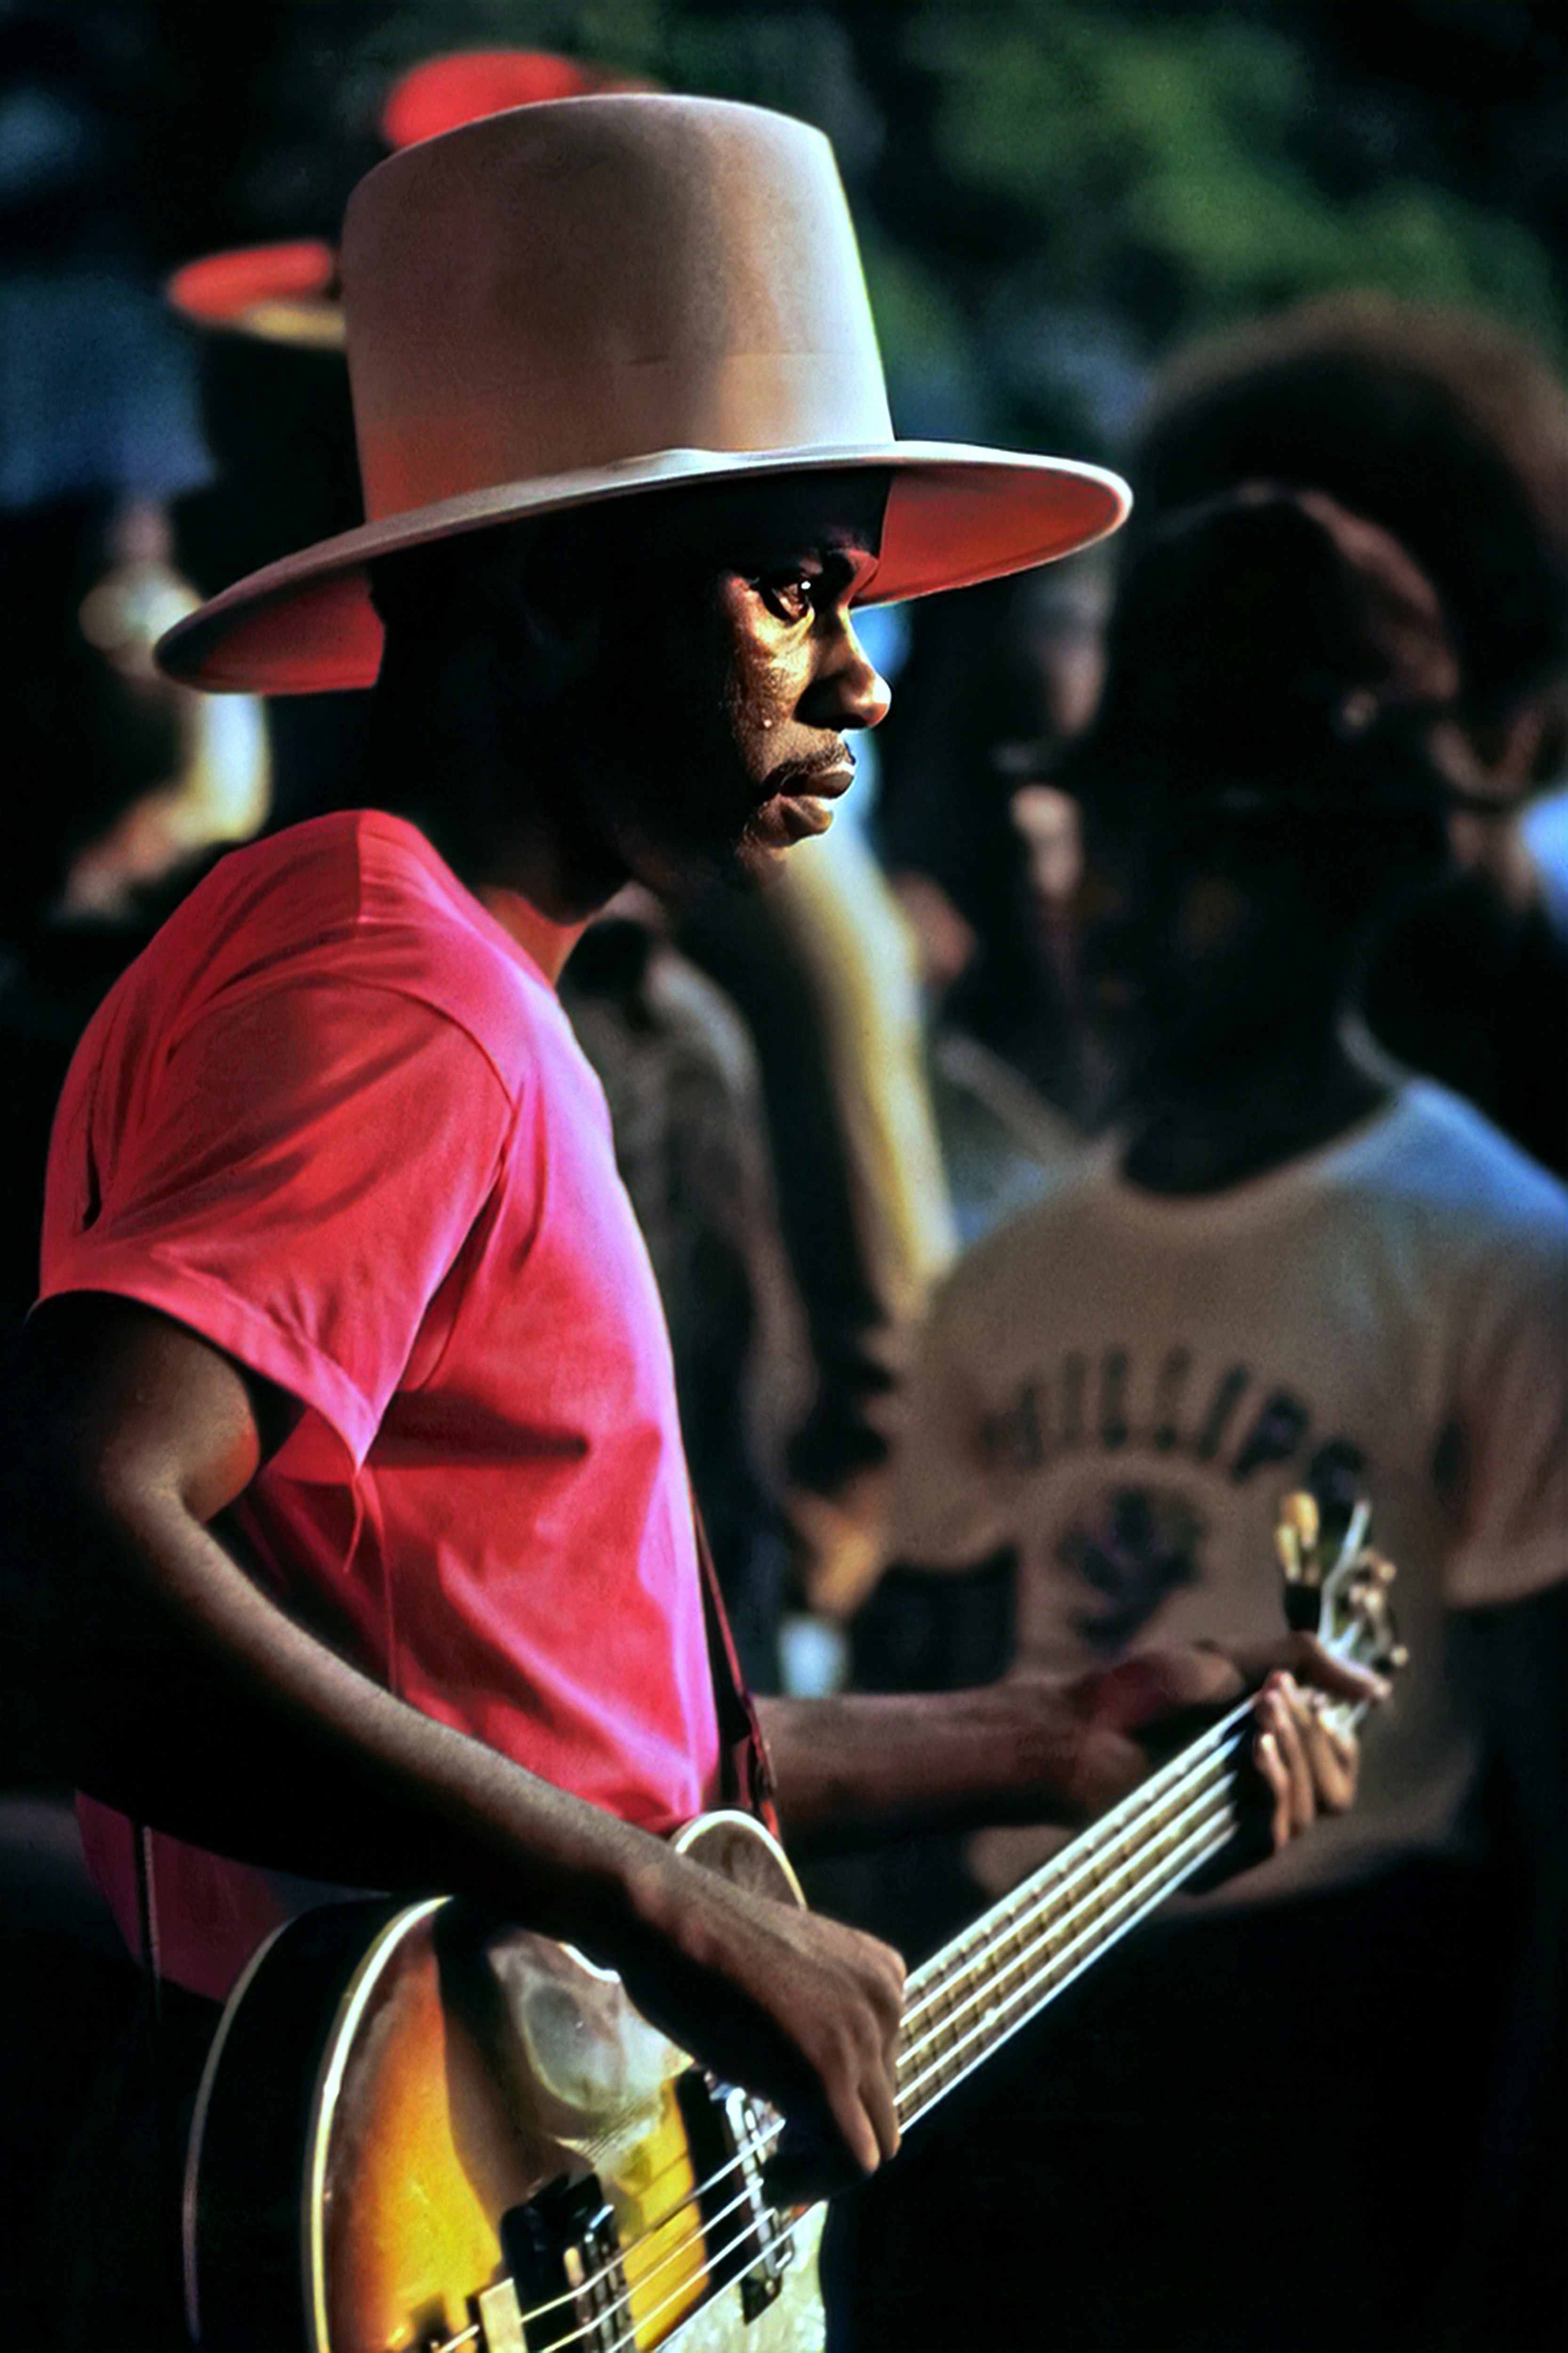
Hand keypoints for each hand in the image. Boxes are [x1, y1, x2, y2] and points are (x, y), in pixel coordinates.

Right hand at [612, 1850, 904, 2200]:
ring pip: (872, 2142)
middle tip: (781, 2150)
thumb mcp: (787, 1979)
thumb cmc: (703, 1946)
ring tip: (775, 2164)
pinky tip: (773, 2176)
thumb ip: (819, 2018)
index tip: (793, 2124)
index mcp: (882, 1973)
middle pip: (880, 2108)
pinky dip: (815, 2182)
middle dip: (831, 2136)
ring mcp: (861, 2036)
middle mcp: (885, 2001)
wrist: (667, 1921)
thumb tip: (820, 2087)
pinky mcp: (828, 2074)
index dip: (839, 2106)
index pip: (883, 2069)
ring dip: (822, 2164)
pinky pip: (852, 2160)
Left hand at [1073, 1631, 1382, 1850]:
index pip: (1339, 1762)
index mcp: (1267, 1755)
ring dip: (1295, 1754)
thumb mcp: (1228, 1658)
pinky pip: (1276, 1835)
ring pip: (1314, 1811)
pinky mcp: (1216, 1858)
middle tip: (1271, 1695)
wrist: (1080, 1727)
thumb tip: (1378, 1689)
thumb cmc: (1140, 1691)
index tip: (1301, 1690)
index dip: (1336, 1731)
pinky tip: (1255, 1751)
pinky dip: (1276, 1786)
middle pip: (1337, 1790)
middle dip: (1314, 1735)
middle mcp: (1260, 1798)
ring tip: (1257, 1714)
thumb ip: (1303, 1663)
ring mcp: (1238, 1830)